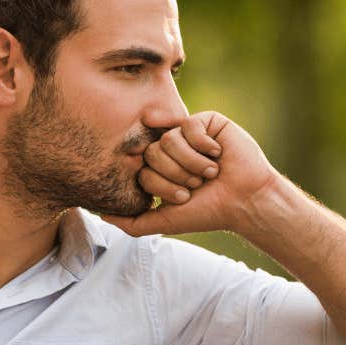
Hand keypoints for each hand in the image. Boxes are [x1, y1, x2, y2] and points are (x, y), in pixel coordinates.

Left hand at [103, 111, 278, 235]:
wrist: (244, 201)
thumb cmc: (208, 212)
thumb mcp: (165, 221)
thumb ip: (132, 222)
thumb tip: (101, 215)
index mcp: (159, 169)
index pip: (142, 170)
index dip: (163, 186)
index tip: (185, 197)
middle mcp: (170, 150)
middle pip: (152, 153)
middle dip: (177, 175)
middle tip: (198, 184)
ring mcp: (187, 134)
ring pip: (169, 140)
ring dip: (192, 163)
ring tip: (211, 172)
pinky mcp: (206, 121)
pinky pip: (189, 126)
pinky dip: (204, 146)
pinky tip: (218, 154)